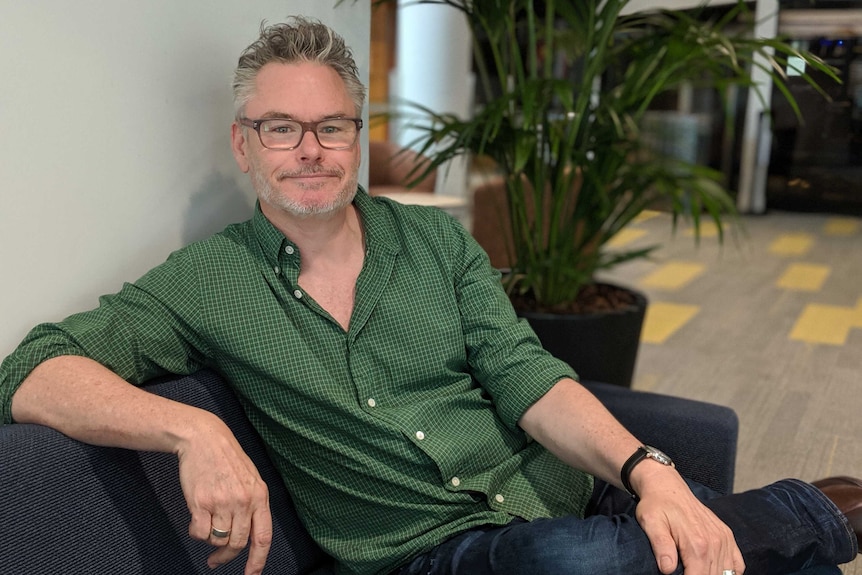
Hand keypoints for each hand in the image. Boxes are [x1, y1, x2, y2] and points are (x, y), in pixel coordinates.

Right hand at [175, 413, 272, 573]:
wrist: (204, 439)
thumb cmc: (227, 459)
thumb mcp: (251, 479)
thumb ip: (253, 505)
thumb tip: (251, 537)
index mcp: (260, 496)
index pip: (263, 537)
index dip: (258, 561)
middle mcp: (243, 501)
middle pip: (237, 544)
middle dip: (226, 557)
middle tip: (216, 560)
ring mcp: (222, 502)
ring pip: (217, 540)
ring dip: (211, 539)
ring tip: (207, 525)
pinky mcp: (200, 502)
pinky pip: (199, 533)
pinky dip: (196, 532)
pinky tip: (196, 520)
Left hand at [634, 468, 744, 574]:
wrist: (667, 486)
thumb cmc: (656, 505)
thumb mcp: (651, 523)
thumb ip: (661, 546)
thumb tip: (667, 570)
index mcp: (696, 544)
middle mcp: (715, 543)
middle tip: (687, 572)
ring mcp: (723, 538)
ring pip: (726, 574)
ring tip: (697, 572)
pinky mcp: (726, 535)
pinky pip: (737, 564)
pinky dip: (730, 573)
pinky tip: (717, 572)